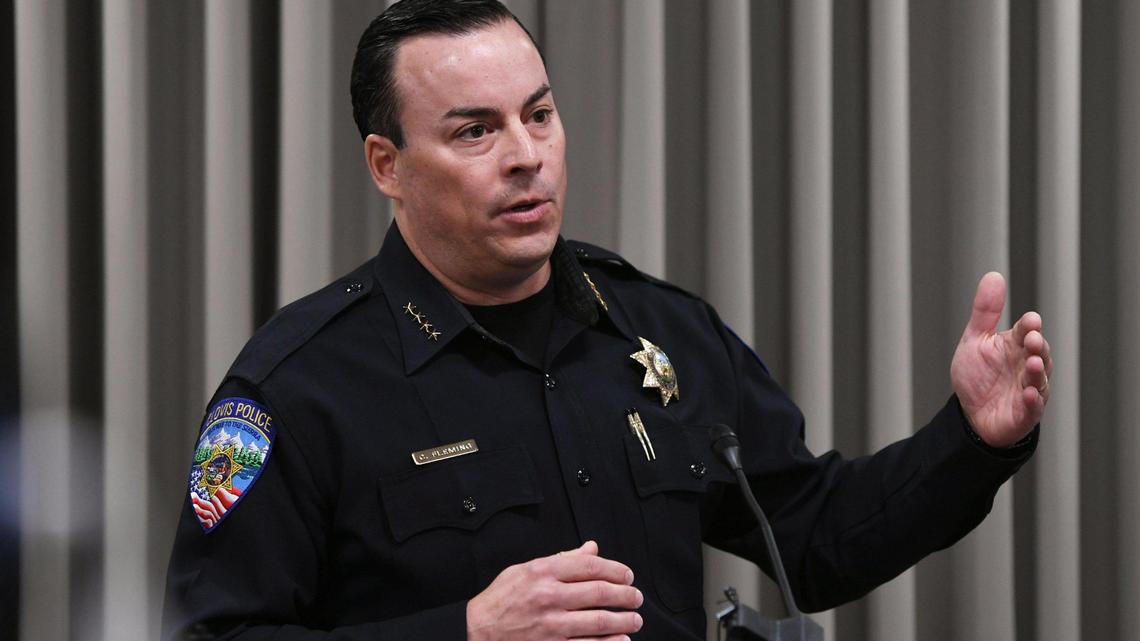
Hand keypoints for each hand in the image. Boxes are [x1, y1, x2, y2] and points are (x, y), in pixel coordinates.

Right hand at [466, 540, 643, 640]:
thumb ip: (561, 559)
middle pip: (599, 592)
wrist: (476, 631)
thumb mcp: (524, 570)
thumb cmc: (500, 600)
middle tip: (637, 597)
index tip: (627, 575)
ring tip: (635, 619)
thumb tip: (591, 548)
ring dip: (623, 620)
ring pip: (599, 621)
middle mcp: (548, 597)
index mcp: (542, 572)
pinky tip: (621, 640)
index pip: (589, 565)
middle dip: (625, 594)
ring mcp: (551, 625)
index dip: (615, 569)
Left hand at [951, 272, 1052, 447]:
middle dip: (1037, 346)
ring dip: (1037, 372)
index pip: (1026, 331)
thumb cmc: (978, 375)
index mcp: (1015, 346)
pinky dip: (1033, 401)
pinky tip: (1029, 393)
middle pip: (1038, 353)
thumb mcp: (975, 340)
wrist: (971, 413)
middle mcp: (1026, 365)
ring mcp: (1029, 389)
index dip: (1029, 326)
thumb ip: (985, 311)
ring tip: (1033, 364)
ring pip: (1039, 379)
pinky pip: (1033, 407)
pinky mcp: (1025, 413)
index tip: (1030, 320)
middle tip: (1032, 339)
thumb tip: (994, 275)